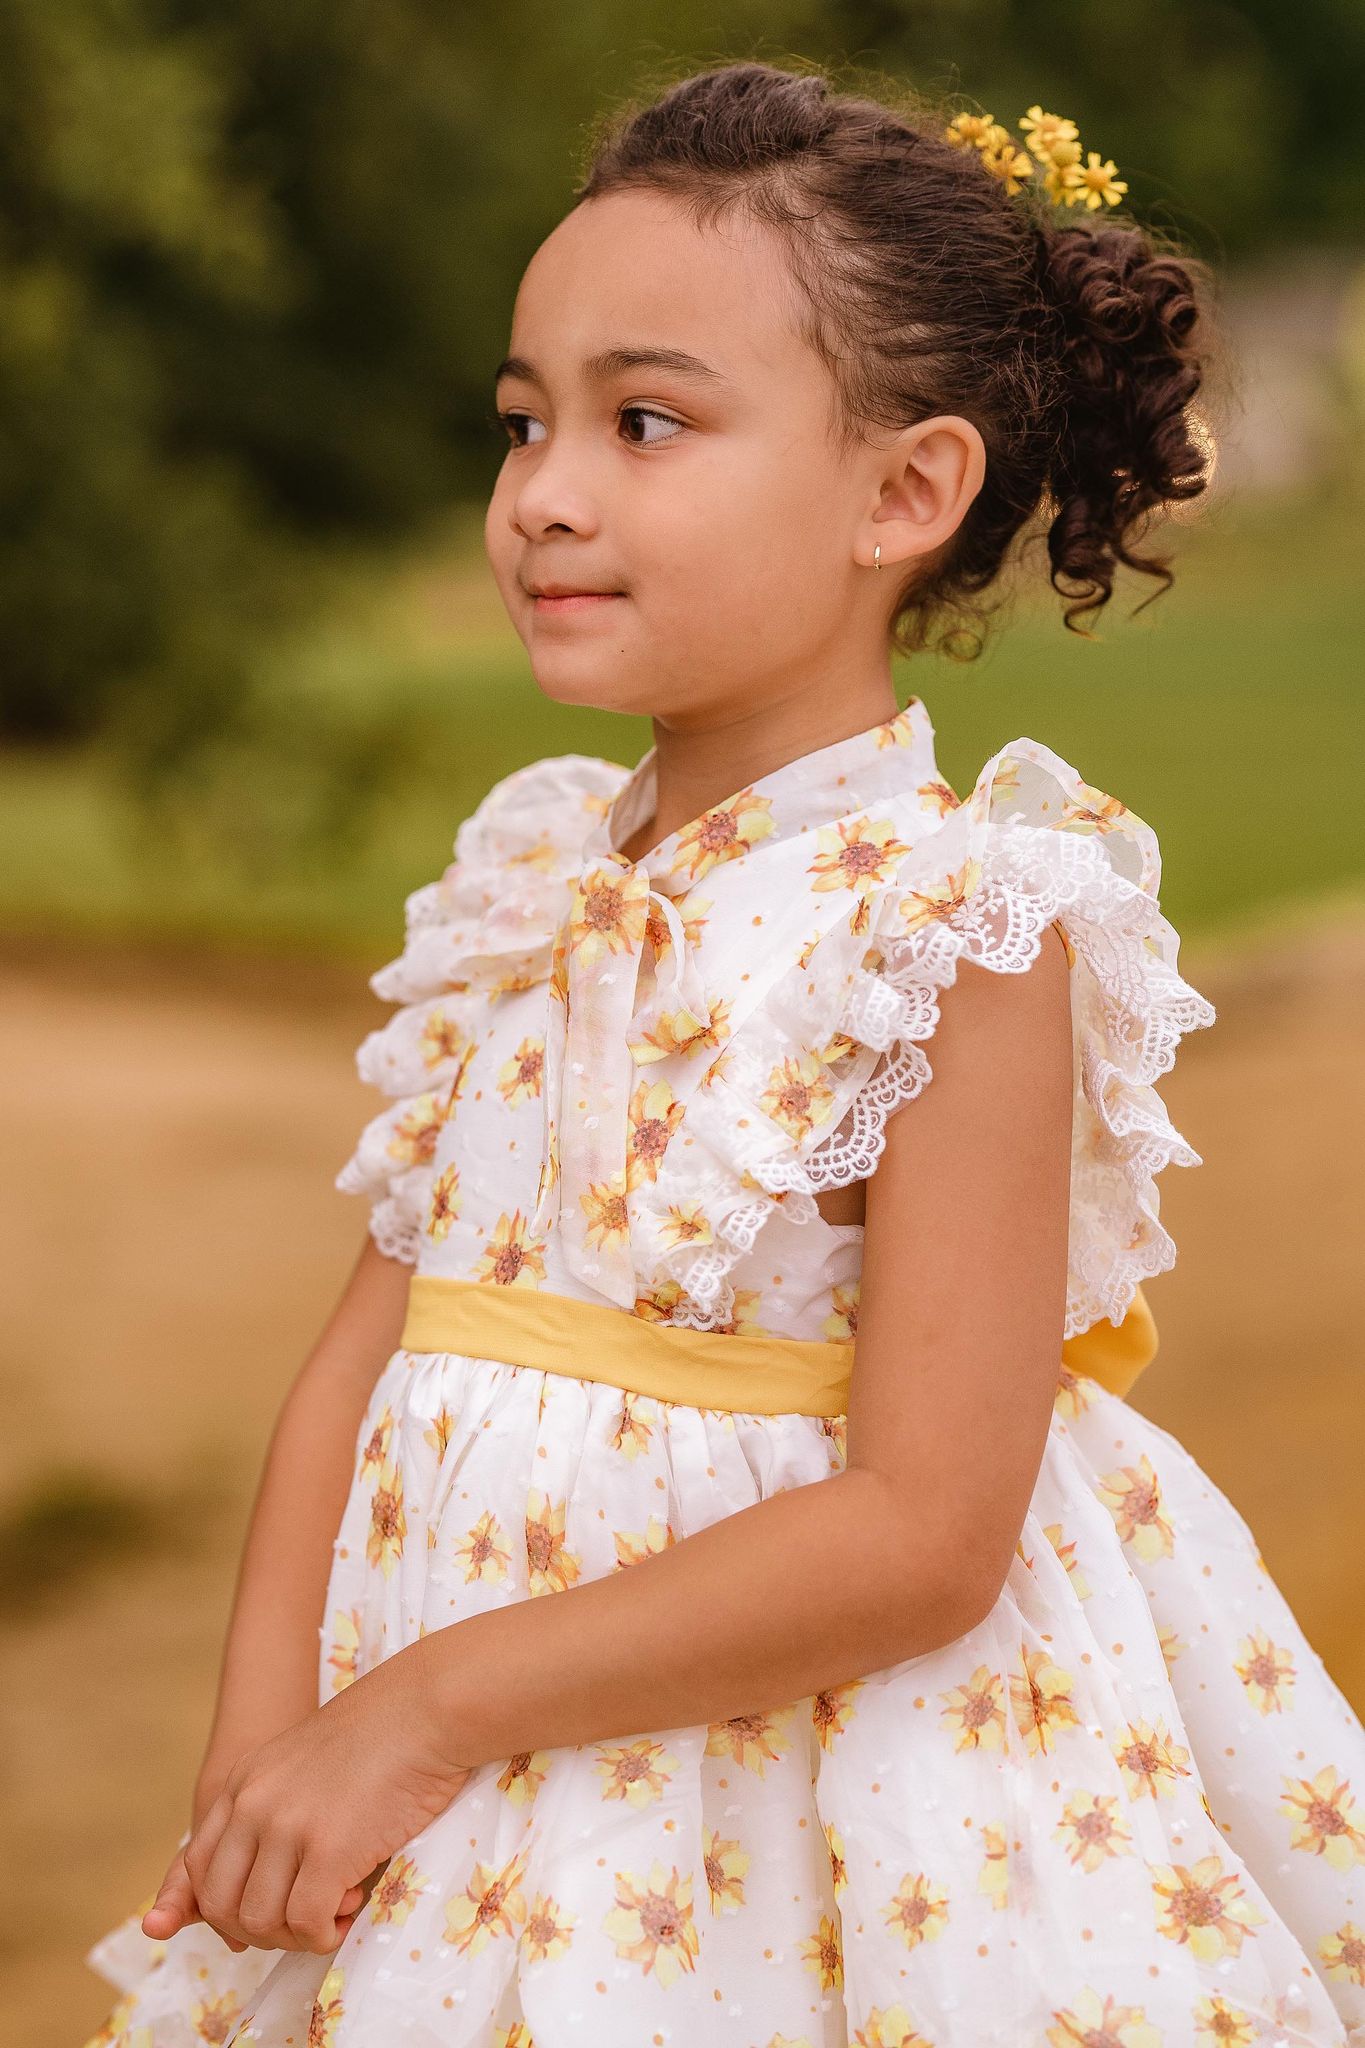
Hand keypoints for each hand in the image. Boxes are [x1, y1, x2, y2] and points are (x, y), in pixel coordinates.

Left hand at [140, 1650, 475, 1954]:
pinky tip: (348, 1914)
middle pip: (219, 1902)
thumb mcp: (305, 1762)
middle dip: (258, 1930)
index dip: (220, 1906)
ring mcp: (288, 1826)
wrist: (427, 1709)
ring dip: (295, 1934)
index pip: (197, 1865)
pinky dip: (324, 1935)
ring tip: (334, 1911)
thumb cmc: (382, 1735)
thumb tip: (270, 1876)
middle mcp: (253, 1804)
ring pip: (258, 1920)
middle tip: (302, 1921)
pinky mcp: (329, 1849)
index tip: (255, 1920)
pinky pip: (306, 1922)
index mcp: (243, 1780)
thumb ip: (276, 1806)